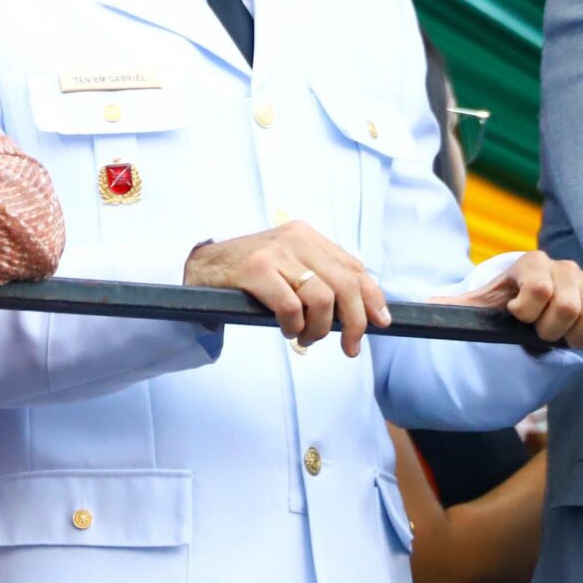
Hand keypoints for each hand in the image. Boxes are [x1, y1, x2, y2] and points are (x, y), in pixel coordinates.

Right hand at [184, 219, 391, 353]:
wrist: (202, 267)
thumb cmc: (250, 274)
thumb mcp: (290, 266)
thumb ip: (322, 278)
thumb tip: (364, 311)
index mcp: (308, 236)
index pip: (354, 267)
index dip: (372, 298)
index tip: (381, 322)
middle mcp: (295, 239)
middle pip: (345, 285)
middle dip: (354, 322)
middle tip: (349, 346)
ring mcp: (275, 253)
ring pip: (322, 299)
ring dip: (318, 329)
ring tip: (305, 337)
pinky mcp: (256, 269)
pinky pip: (290, 307)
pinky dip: (293, 325)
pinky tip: (286, 329)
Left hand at [436, 252, 582, 353]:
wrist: (535, 303)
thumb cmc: (507, 303)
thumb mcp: (482, 304)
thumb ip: (458, 306)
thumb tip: (427, 307)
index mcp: (531, 263)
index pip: (539, 290)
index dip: (528, 313)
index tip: (518, 317)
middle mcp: (564, 266)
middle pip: (568, 306)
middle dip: (551, 329)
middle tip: (541, 333)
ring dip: (576, 335)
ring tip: (561, 336)